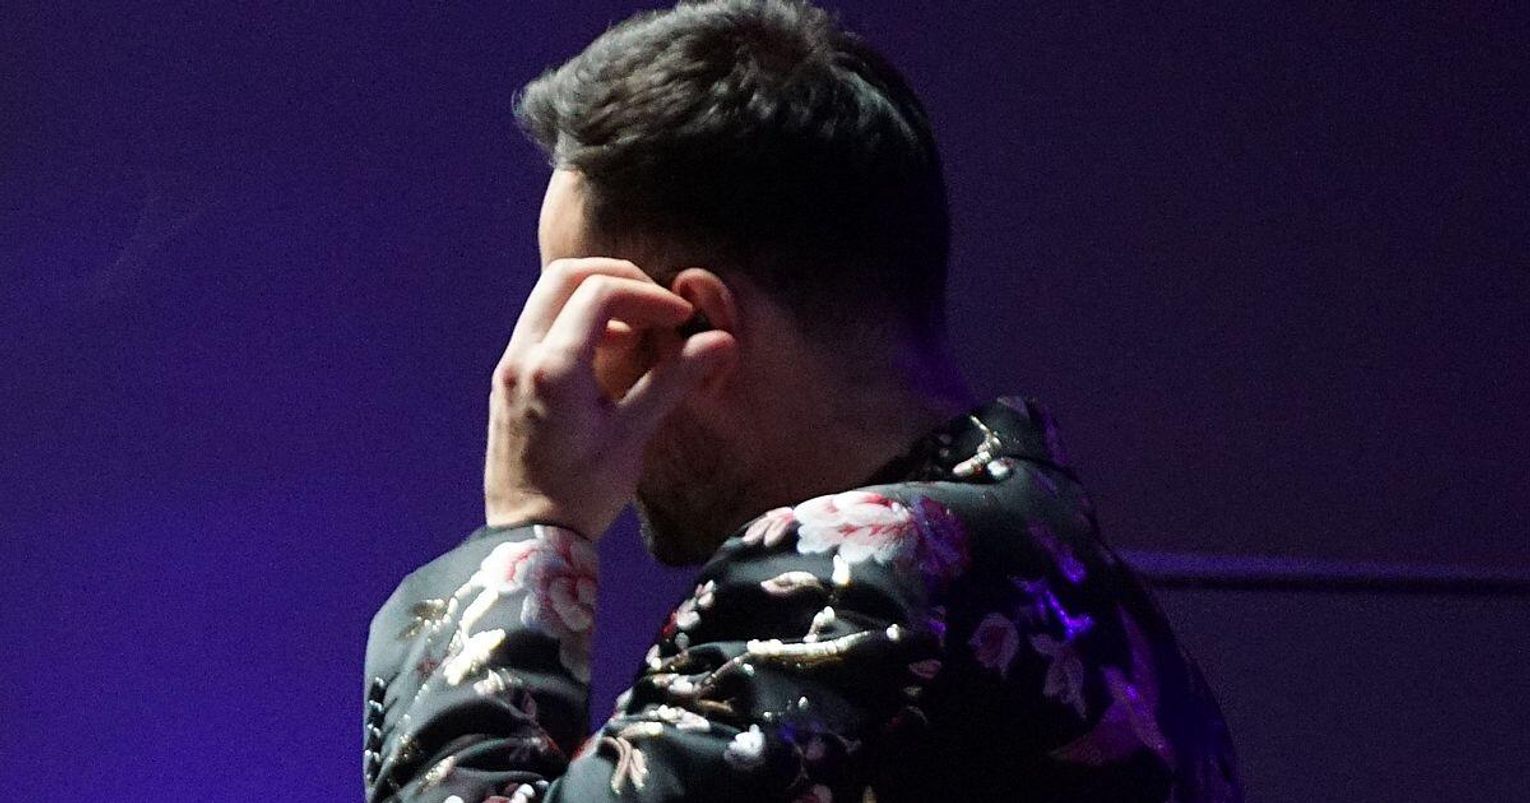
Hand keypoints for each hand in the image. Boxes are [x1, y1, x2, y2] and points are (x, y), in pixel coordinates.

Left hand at [484, 258, 736, 538]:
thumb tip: (720, 342)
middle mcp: (522, 356)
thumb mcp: (633, 435)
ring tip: (636, 331)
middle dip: (617, 278)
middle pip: (565, 276)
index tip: (680, 319)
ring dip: (595, 297)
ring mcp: (509, 365)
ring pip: (548, 296)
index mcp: (554, 367)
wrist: (529, 538)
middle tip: (657, 306)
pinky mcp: (506, 379)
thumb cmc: (583, 494)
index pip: (600, 292)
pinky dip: (576, 320)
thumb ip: (672, 380)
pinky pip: (540, 324)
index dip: (648, 295)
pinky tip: (607, 353)